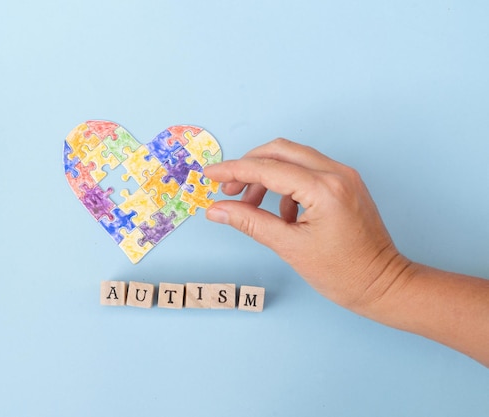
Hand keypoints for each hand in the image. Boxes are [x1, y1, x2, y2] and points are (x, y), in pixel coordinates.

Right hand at [204, 138, 411, 310]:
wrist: (384, 285)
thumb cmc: (344, 273)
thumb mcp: (289, 247)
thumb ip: (250, 222)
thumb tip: (217, 210)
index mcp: (324, 189)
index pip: (267, 168)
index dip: (233, 170)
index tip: (210, 175)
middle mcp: (336, 173)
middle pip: (280, 151)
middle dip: (249, 167)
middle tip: (228, 190)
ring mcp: (344, 176)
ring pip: (293, 158)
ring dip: (266, 175)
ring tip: (251, 205)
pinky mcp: (345, 184)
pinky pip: (307, 171)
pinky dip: (286, 185)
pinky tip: (282, 214)